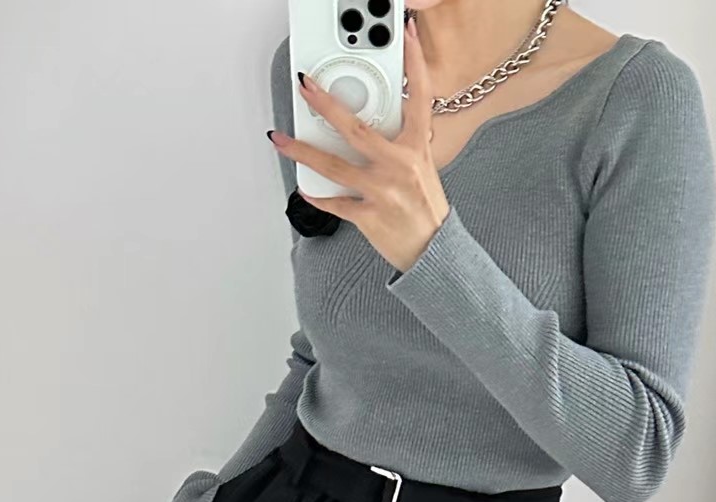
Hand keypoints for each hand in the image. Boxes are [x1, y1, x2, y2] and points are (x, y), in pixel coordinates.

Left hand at [269, 17, 450, 272]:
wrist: (434, 253)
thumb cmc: (425, 210)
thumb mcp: (423, 168)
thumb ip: (402, 143)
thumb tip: (377, 125)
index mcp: (416, 149)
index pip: (419, 97)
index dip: (414, 63)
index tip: (406, 34)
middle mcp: (400, 166)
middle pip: (357, 128)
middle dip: (325, 104)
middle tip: (305, 85)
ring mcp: (383, 192)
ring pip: (334, 166)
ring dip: (302, 151)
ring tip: (281, 139)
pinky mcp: (369, 217)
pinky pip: (336, 203)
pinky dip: (318, 196)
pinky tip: (305, 188)